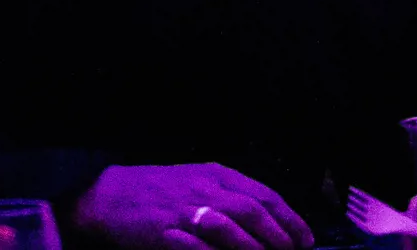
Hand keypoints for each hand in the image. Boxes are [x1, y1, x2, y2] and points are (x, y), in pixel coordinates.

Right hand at [72, 162, 314, 249]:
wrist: (111, 196)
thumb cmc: (159, 190)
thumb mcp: (198, 180)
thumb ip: (230, 195)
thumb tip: (267, 218)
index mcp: (216, 174)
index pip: (263, 194)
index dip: (289, 218)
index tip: (305, 239)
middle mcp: (204, 188)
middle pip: (251, 210)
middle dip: (278, 235)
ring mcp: (184, 210)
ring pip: (228, 227)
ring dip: (254, 246)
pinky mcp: (166, 232)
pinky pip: (198, 246)